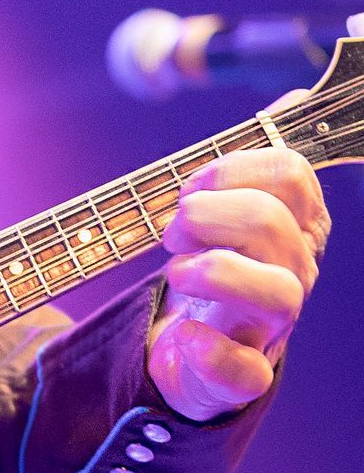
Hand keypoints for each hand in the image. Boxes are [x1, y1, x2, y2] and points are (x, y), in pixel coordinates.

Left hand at [149, 145, 327, 421]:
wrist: (195, 352)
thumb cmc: (217, 269)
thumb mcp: (236, 208)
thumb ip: (259, 158)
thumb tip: (299, 97)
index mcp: (296, 225)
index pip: (289, 173)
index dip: (229, 169)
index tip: (190, 186)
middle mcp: (295, 272)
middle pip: (273, 223)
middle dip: (207, 214)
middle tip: (172, 230)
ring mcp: (273, 326)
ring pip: (280, 294)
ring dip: (212, 271)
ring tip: (177, 272)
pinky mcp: (242, 375)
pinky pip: (244, 371)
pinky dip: (207, 350)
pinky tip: (183, 334)